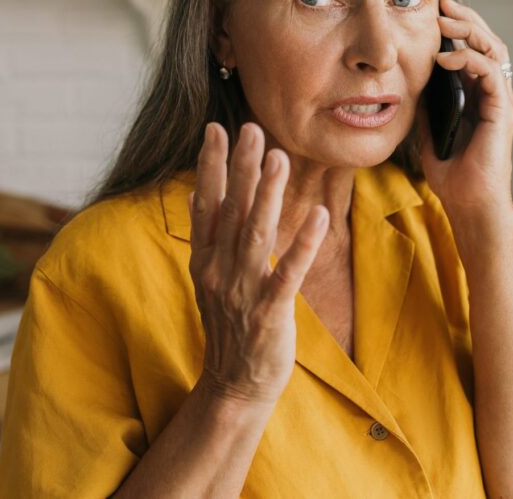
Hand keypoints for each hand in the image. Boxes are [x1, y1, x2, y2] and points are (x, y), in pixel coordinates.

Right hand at [188, 121, 329, 405]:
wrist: (234, 383)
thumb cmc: (228, 324)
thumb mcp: (207, 277)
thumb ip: (205, 235)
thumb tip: (194, 193)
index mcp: (204, 259)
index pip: (206, 203)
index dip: (209, 166)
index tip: (215, 129)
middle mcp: (218, 270)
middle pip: (231, 210)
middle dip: (241, 167)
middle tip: (251, 128)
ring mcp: (243, 292)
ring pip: (256, 234)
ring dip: (268, 195)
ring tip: (280, 157)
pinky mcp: (269, 313)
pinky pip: (288, 273)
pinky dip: (303, 244)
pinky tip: (319, 217)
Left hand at [417, 0, 512, 216]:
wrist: (469, 204)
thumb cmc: (452, 175)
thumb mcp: (430, 133)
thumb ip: (427, 107)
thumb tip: (410, 82)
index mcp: (477, 97)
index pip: (473, 50)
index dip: (458, 29)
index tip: (435, 13)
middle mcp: (493, 94)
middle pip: (488, 42)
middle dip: (466, 20)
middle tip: (443, 4)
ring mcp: (500, 101)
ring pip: (494, 50)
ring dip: (470, 31)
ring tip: (446, 21)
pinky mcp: (502, 110)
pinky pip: (490, 72)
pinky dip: (469, 58)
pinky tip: (445, 58)